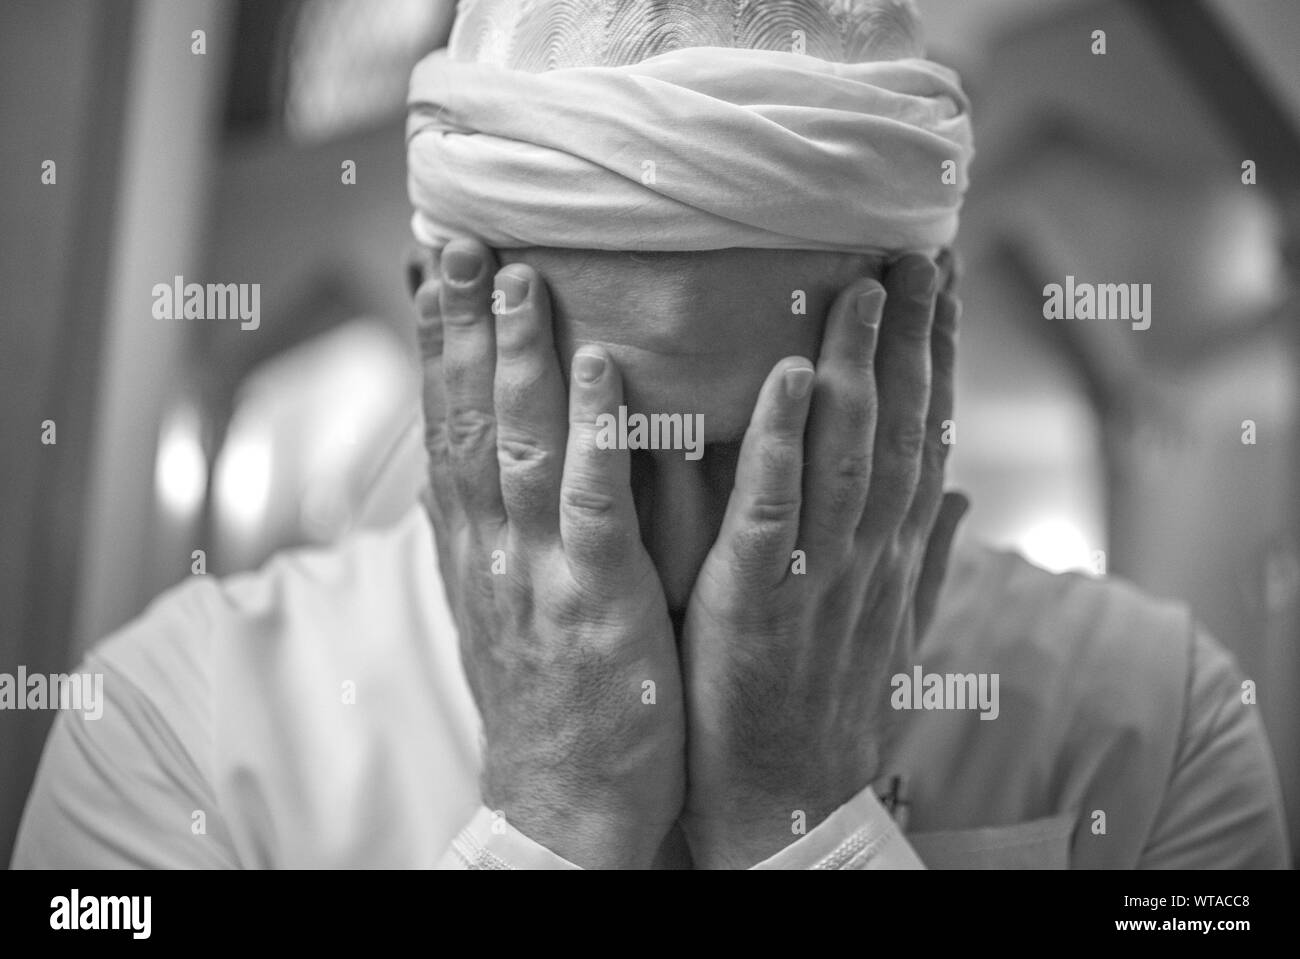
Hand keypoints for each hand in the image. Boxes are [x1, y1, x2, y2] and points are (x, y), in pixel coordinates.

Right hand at [415, 239, 684, 868]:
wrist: (563, 803)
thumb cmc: (547, 697)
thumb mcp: (500, 606)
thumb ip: (489, 529)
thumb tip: (469, 460)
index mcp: (472, 546)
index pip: (444, 426)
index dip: (436, 343)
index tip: (431, 266)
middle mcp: (490, 549)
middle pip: (466, 420)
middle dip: (460, 326)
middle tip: (460, 235)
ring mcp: (538, 574)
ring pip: (519, 447)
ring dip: (517, 357)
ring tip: (518, 274)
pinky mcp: (595, 604)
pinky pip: (591, 506)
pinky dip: (593, 434)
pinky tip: (601, 367)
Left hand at [679, 254, 966, 867]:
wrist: (786, 806)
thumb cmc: (826, 710)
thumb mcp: (891, 633)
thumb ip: (924, 557)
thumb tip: (960, 494)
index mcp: (889, 554)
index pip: (921, 436)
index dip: (935, 358)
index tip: (940, 286)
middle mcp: (865, 552)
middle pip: (895, 427)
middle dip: (908, 337)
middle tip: (912, 248)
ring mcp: (815, 574)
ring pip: (843, 452)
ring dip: (853, 366)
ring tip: (860, 283)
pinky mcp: (755, 600)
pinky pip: (772, 511)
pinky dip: (780, 444)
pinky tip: (783, 377)